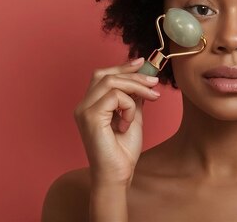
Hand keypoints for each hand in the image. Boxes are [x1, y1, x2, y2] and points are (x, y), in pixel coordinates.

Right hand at [73, 57, 159, 186]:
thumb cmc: (123, 151)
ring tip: (151, 98)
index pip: (103, 76)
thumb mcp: (132, 117)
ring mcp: (84, 110)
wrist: (118, 174)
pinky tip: (128, 122)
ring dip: (136, 87)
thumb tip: (142, 79)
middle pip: (105, 74)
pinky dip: (129, 106)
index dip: (122, 67)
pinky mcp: (90, 116)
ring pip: (111, 82)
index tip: (141, 63)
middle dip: (132, 74)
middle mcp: (83, 105)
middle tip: (153, 82)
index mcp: (91, 105)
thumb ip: (133, 98)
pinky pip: (115, 97)